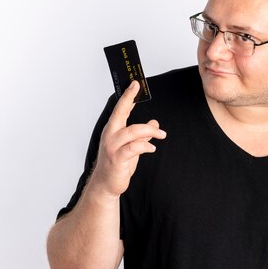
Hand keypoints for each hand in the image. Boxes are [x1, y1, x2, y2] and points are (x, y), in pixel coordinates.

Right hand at [90, 81, 165, 198]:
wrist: (106, 185)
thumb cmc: (117, 164)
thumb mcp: (132, 147)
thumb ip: (142, 135)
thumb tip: (154, 122)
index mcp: (112, 130)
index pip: (120, 109)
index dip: (127, 96)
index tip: (135, 84)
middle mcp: (110, 136)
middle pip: (120, 113)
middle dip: (129, 99)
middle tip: (139, 89)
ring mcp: (112, 147)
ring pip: (132, 131)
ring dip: (150, 130)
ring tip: (161, 134)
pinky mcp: (117, 159)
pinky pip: (134, 147)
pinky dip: (146, 145)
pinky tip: (152, 147)